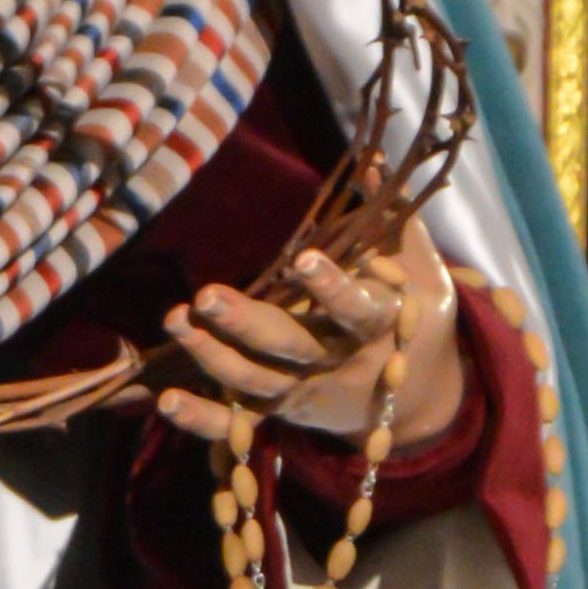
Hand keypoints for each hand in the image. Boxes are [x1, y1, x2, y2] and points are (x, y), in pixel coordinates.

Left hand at [152, 226, 464, 449]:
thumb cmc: (416, 319)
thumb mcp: (423, 271)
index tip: (302, 260)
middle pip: (292, 348)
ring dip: (212, 356)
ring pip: (256, 382)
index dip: (331, 288)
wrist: (419, 401)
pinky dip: (202, 420)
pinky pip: (238, 425)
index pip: (356, 310)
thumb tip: (372, 163)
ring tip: (176, 319)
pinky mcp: (283, 413)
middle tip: (206, 296)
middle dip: (247, 325)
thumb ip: (396, 221)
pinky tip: (164, 403)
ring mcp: (306, 393)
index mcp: (378, 327)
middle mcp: (339, 365)